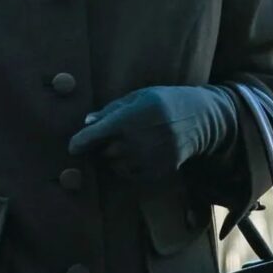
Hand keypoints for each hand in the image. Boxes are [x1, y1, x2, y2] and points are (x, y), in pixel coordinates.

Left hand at [67, 84, 239, 181]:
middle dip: (104, 146)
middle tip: (117, 135)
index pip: (96, 135)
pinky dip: (130, 167)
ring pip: (116, 165)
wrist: (199, 119)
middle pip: (104, 152)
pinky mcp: (157, 172)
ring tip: (132, 143)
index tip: (72, 147)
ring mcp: (148, 159)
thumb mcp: (139, 97)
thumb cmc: (164, 102)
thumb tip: (87, 122)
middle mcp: (137, 141)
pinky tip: (142, 153)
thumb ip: (111, 110)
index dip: (80, 142)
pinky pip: (131, 175)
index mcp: (130, 119)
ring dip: (116, 157)